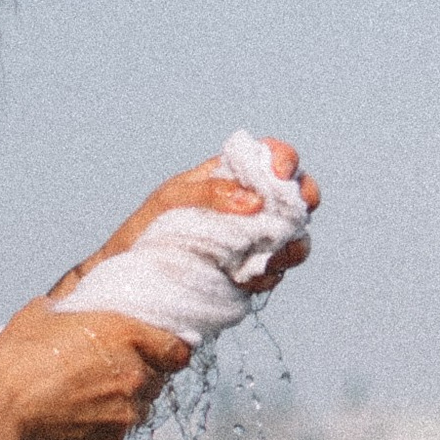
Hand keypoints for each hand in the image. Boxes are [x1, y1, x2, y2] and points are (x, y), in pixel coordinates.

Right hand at [0, 299, 192, 439]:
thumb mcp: (42, 314)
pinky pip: (118, 435)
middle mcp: (135, 375)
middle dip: (139, 377)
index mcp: (126, 335)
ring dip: (122, 404)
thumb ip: (72, 309)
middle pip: (157, 380)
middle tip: (108, 374)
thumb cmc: (17, 359)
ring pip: (139, 409)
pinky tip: (76, 420)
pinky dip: (104, 429)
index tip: (160, 353)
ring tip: (87, 399)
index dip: (170, 351)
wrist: (0, 413)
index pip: (178, 348)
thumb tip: (70, 307)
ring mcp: (125, 415)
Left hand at [52, 138, 320, 304]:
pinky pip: (276, 270)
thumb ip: (210, 192)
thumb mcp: (171, 200)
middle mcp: (248, 206)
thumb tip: (254, 200)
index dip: (284, 159)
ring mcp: (253, 240)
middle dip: (303, 199)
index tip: (282, 172)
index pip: (268, 157)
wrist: (136, 282)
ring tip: (275, 255)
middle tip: (295, 211)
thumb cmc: (147, 230)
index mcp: (229, 177)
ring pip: (294, 236)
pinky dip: (270, 274)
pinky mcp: (251, 271)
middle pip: (294, 195)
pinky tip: (248, 278)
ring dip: (294, 244)